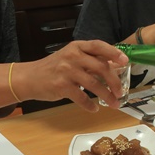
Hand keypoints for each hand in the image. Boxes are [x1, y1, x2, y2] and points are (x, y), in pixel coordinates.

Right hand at [14, 40, 128, 111]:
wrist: (29, 78)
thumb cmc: (53, 68)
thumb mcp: (70, 57)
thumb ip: (89, 60)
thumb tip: (114, 66)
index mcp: (77, 47)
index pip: (99, 46)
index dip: (114, 53)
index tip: (125, 61)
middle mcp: (73, 56)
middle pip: (101, 67)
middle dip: (114, 81)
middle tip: (121, 92)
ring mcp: (67, 71)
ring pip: (94, 84)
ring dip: (107, 96)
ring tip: (114, 103)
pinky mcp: (61, 86)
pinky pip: (81, 97)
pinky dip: (89, 105)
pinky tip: (94, 108)